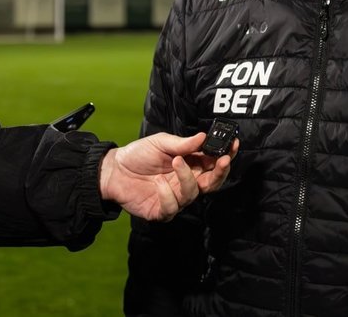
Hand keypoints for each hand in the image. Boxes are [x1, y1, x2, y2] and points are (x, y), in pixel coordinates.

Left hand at [98, 131, 237, 221]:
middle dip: (220, 172)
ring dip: (187, 178)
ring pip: (193, 194)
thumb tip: (203, 137)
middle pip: (212, 183)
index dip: (226, 155)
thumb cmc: (139, 155)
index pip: (214, 162)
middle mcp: (186, 182)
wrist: (113, 170)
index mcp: (190, 164)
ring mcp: (175, 197)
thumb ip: (182, 143)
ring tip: (175, 162)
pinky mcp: (161, 211)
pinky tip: (158, 183)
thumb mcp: (160, 142)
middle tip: (221, 159)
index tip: (233, 144)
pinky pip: (172, 208)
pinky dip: (167, 195)